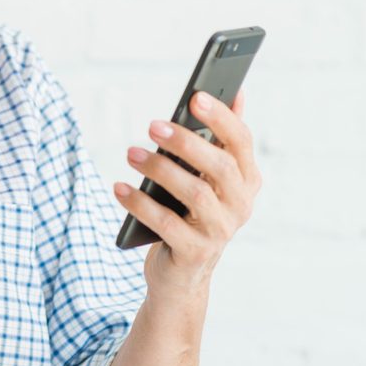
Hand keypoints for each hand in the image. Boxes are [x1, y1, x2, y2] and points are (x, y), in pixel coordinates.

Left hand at [114, 89, 261, 297]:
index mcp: (246, 180)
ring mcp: (220, 232)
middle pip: (219, 167)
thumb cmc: (192, 213)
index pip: (241, 142)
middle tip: (152, 125)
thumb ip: (220, 139)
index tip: (195, 96)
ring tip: (131, 153)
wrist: (182, 273)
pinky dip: (140, 204)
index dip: (222, 117)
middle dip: (186, 143)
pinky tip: (119, 188)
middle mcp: (240, 206)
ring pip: (195, 194)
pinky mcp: (195, 253)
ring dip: (160, 170)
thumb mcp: (208, 177)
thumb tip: (236, 92)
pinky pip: (167, 224)